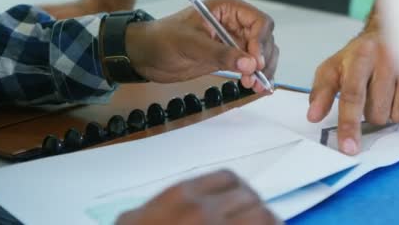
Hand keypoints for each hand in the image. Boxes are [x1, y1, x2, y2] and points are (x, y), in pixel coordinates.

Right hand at [116, 170, 279, 224]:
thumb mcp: (130, 222)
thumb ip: (151, 210)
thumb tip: (167, 208)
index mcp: (180, 197)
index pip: (227, 179)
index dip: (238, 191)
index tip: (241, 203)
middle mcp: (204, 211)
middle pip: (249, 198)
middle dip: (255, 210)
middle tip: (254, 223)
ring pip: (265, 218)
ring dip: (269, 224)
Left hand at [125, 0, 277, 91]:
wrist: (146, 55)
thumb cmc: (162, 39)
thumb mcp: (190, 44)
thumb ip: (220, 53)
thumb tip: (248, 64)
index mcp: (227, 9)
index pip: (259, 22)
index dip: (261, 41)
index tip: (255, 61)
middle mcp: (235, 23)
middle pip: (265, 39)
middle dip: (263, 59)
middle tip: (254, 76)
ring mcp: (233, 41)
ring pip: (261, 54)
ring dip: (262, 70)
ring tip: (253, 85)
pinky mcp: (229, 57)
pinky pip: (250, 66)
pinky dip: (256, 76)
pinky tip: (255, 87)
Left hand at [307, 29, 398, 155]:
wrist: (396, 30)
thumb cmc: (361, 55)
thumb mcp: (335, 67)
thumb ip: (321, 91)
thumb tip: (313, 116)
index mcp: (360, 55)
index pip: (352, 95)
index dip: (349, 124)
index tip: (348, 148)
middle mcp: (388, 58)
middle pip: (377, 113)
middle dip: (373, 113)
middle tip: (374, 95)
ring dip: (394, 113)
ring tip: (392, 92)